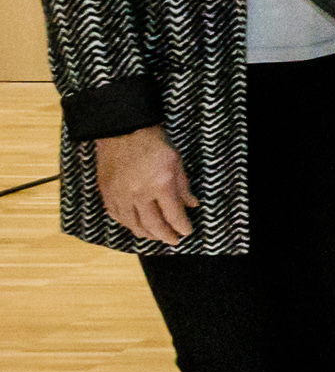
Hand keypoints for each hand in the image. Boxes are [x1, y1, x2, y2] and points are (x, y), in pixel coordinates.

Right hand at [91, 125, 192, 247]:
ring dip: (146, 234)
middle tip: (173, 241)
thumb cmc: (153, 142)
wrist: (122, 130)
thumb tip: (191, 205)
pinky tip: (134, 226)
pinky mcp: (107, 192)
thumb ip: (184, 186)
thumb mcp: (176, 161)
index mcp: (160, 185)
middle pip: (153, 225)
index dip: (181, 227)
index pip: (173, 215)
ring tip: (155, 237)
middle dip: (165, 236)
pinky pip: (116, 215)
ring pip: (133, 224)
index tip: (187, 232)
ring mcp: (120, 195)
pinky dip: (126, 224)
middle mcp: (139, 194)